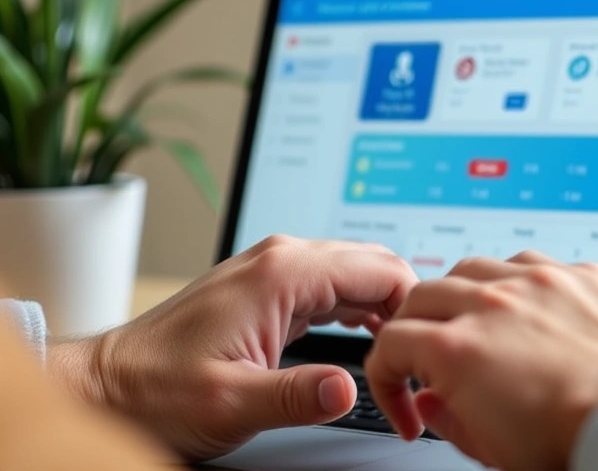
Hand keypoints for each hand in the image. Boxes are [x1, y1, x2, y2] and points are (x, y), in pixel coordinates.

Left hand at [50, 235, 417, 460]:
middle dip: (407, 301)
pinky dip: (360, 307)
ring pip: (357, 271)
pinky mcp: (270, 287)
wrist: (109, 385)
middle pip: (374, 262)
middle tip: (421, 350)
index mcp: (283, 274)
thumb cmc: (157, 390)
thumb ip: (296, 395)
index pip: (380, 270)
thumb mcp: (231, 402)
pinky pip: (333, 285)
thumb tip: (349, 390)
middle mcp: (282, 259)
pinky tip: (370, 336)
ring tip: (403, 349)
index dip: (414, 307)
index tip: (424, 348)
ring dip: (386, 304)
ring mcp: (275, 269)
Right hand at [365, 251, 597, 470]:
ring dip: (471, 292)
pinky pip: (548, 266)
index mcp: (462, 346)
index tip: (405, 394)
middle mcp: (500, 300)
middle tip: (427, 350)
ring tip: (483, 321)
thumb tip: (436, 402)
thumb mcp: (495, 452)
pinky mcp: (595, 278)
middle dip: (418, 324)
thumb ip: (452, 419)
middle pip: (430, 292)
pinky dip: (531, 287)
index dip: (388, 374)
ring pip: (486, 265)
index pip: (393, 341)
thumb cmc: (582, 444)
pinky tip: (543, 311)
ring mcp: (551, 281)